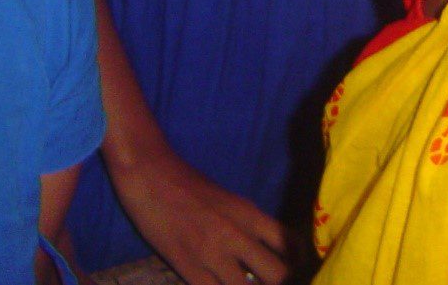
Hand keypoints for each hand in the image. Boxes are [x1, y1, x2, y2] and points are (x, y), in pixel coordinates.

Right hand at [109, 142, 289, 284]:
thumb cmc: (186, 184)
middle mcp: (237, 235)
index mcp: (250, 214)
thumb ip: (246, 226)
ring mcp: (212, 253)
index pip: (291, 245)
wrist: (150, 173)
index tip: (293, 274)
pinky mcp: (187, 266)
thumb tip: (259, 256)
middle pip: (277, 275)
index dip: (297, 265)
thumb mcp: (228, 201)